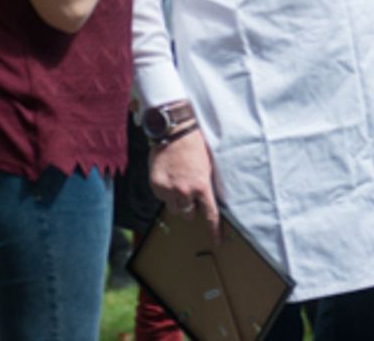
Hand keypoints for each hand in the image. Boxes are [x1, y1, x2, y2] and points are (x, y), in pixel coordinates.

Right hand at [150, 126, 220, 244]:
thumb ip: (206, 186)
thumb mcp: (208, 167)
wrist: (175, 131)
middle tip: (190, 194)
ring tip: (179, 183)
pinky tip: (169, 177)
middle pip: (188, 214)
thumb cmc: (195, 146)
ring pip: (174, 208)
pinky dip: (165, 192)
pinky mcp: (156, 185)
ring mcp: (169, 189)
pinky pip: (161, 198)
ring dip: (177, 201)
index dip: (214, 230)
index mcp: (202, 186)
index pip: (210, 215)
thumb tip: (206, 201)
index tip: (217, 241)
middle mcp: (185, 191)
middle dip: (190, 207)